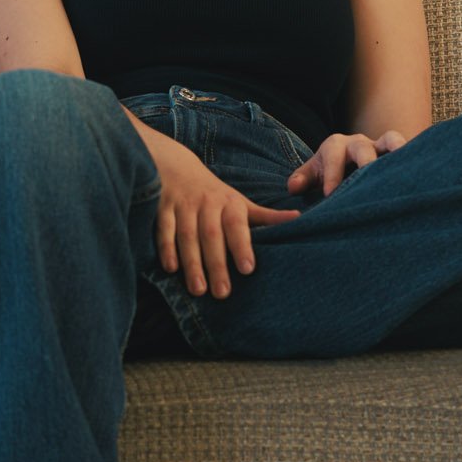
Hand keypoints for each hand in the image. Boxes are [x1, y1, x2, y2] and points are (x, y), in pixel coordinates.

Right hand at [139, 125, 300, 297]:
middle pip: (211, 235)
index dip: (242, 246)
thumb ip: (266, 216)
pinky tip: (170, 269)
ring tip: (198, 290)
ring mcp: (183, 205)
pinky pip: (164, 230)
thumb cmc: (215, 194)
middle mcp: (206, 203)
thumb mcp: (241, 202)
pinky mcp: (162, 208)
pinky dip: (166, 248)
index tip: (248, 270)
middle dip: (216, 264)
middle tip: (222, 293)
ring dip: (192, 263)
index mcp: (229, 203)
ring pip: (187, 236)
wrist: (176, 167)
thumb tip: (299, 220)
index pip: (237, 225)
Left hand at [287, 130, 407, 198]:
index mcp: (335, 146)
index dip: (331, 174)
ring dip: (398, 148)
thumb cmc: (326, 174)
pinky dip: (414, 157)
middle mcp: (359, 143)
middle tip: (368, 174)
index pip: (333, 156)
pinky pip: (408, 151)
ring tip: (404, 160)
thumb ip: (301, 180)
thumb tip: (293, 187)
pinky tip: (422, 172)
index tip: (330, 194)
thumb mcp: (311, 175)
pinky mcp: (397, 154)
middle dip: (365, 160)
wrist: (346, 166)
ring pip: (391, 140)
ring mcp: (380, 147)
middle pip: (363, 147)